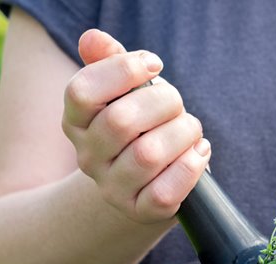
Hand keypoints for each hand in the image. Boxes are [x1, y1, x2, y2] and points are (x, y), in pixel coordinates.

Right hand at [62, 29, 209, 223]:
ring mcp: (112, 188)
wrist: (147, 184)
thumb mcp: (126, 94)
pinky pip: (165, 192)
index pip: (83, 91)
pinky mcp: (141, 211)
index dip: (123, 71)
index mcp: (77, 121)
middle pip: (122, 121)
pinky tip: (198, 153)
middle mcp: (88, 157)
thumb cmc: (143, 128)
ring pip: (149, 155)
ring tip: (191, 131)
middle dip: (164, 103)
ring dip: (183, 134)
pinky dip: (190, 167)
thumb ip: (111, 64)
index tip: (154, 64)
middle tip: (178, 105)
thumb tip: (94, 39)